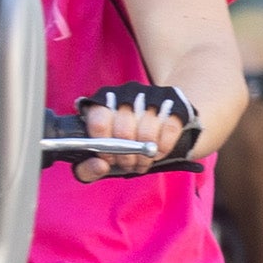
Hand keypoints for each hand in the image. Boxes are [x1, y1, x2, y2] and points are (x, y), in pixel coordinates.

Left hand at [71, 82, 196, 178]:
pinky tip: (157, 154)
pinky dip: (163, 148)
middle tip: (128, 166)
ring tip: (142, 164)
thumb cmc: (122, 142)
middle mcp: (126, 95)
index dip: (104, 147)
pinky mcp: (174, 105)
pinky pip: (169, 129)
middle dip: (126, 157)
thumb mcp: (99, 154)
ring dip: (144, 156)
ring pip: (147, 133)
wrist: (157, 123)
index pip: (99, 123)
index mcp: (102, 102)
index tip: (109, 160)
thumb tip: (100, 166)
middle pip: (124, 132)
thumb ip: (87, 168)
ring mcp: (152, 98)